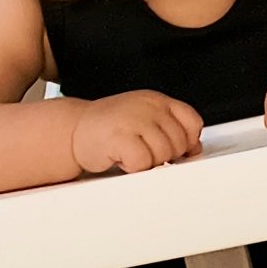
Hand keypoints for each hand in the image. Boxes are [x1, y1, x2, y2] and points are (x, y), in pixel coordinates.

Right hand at [70, 91, 204, 174]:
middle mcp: (148, 106)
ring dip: (148, 163)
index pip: (192, 121)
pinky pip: (143, 163)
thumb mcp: (144, 120)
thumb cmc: (108, 128)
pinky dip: (133, 167)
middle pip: (179, 142)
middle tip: (143, 152)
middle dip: (165, 155)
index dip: (187, 141)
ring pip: (163, 154)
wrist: (71, 129)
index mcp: (156, 100)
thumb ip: (170, 129)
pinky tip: (121, 158)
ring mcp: (134, 119)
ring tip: (130, 154)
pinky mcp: (120, 136)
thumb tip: (195, 148)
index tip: (175, 150)